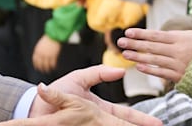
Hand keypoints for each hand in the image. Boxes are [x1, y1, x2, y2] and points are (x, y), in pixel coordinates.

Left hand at [25, 66, 161, 124]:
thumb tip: (121, 71)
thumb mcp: (78, 80)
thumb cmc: (54, 93)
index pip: (124, 114)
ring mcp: (91, 125)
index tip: (156, 122)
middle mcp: (98, 119)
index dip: (140, 119)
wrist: (35, 106)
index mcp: (99, 108)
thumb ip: (98, 74)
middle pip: (123, 125)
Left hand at [32, 35, 61, 73]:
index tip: (37, 68)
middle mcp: (41, 54)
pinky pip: (53, 63)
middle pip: (40, 64)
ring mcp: (47, 55)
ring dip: (48, 69)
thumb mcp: (41, 45)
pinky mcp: (53, 55)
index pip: (35, 60)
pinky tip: (54, 68)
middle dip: (42, 68)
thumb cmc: (48, 39)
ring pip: (47, 65)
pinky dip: (53, 66)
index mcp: (37, 50)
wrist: (53, 36)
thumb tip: (40, 57)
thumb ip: (39, 51)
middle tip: (43, 71)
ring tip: (49, 71)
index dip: (36, 65)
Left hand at [118, 28, 191, 82]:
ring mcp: (179, 64)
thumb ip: (172, 35)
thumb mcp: (190, 36)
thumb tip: (151, 34)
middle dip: (135, 44)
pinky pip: (162, 73)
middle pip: (152, 47)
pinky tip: (139, 67)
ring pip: (155, 60)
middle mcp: (179, 51)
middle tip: (121, 42)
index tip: (128, 32)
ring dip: (138, 57)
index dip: (141, 34)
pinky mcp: (180, 76)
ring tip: (125, 54)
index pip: (156, 35)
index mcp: (180, 39)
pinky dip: (150, 70)